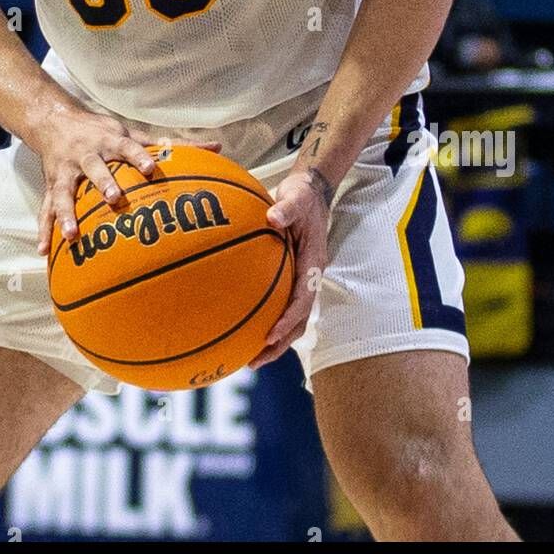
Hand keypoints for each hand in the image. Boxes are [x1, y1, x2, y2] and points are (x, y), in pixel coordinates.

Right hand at [32, 102, 220, 254]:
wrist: (55, 122)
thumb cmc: (103, 132)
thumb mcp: (132, 133)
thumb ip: (171, 144)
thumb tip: (217, 148)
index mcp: (110, 142)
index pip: (127, 147)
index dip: (138, 157)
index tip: (150, 169)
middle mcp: (87, 155)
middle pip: (95, 168)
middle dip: (103, 182)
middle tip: (114, 198)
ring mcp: (66, 172)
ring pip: (64, 192)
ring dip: (67, 213)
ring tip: (72, 235)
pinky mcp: (51, 185)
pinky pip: (46, 209)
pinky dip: (44, 229)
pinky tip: (44, 251)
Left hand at [249, 166, 331, 369]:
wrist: (310, 192)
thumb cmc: (302, 196)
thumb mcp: (296, 197)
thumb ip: (286, 207)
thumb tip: (272, 217)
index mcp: (314, 262)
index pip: (303, 299)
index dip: (289, 319)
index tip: (271, 334)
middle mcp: (308, 277)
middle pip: (298, 321)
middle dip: (278, 343)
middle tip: (254, 361)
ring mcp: (300, 279)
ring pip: (290, 319)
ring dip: (272, 340)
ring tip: (247, 357)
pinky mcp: (290, 277)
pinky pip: (278, 303)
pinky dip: (263, 317)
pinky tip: (239, 325)